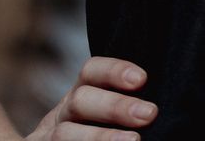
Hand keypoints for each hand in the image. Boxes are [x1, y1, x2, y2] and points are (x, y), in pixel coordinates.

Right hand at [25, 56, 156, 139]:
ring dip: (101, 137)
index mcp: (80, 99)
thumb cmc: (94, 134)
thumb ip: (128, 113)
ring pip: (65, 134)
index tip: (141, 79)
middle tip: (149, 114)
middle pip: (80, 101)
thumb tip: (156, 110)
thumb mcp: (105, 119)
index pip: (90, 72)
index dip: (113, 71)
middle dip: (115, 106)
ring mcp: (47, 139)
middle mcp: (61, 117)